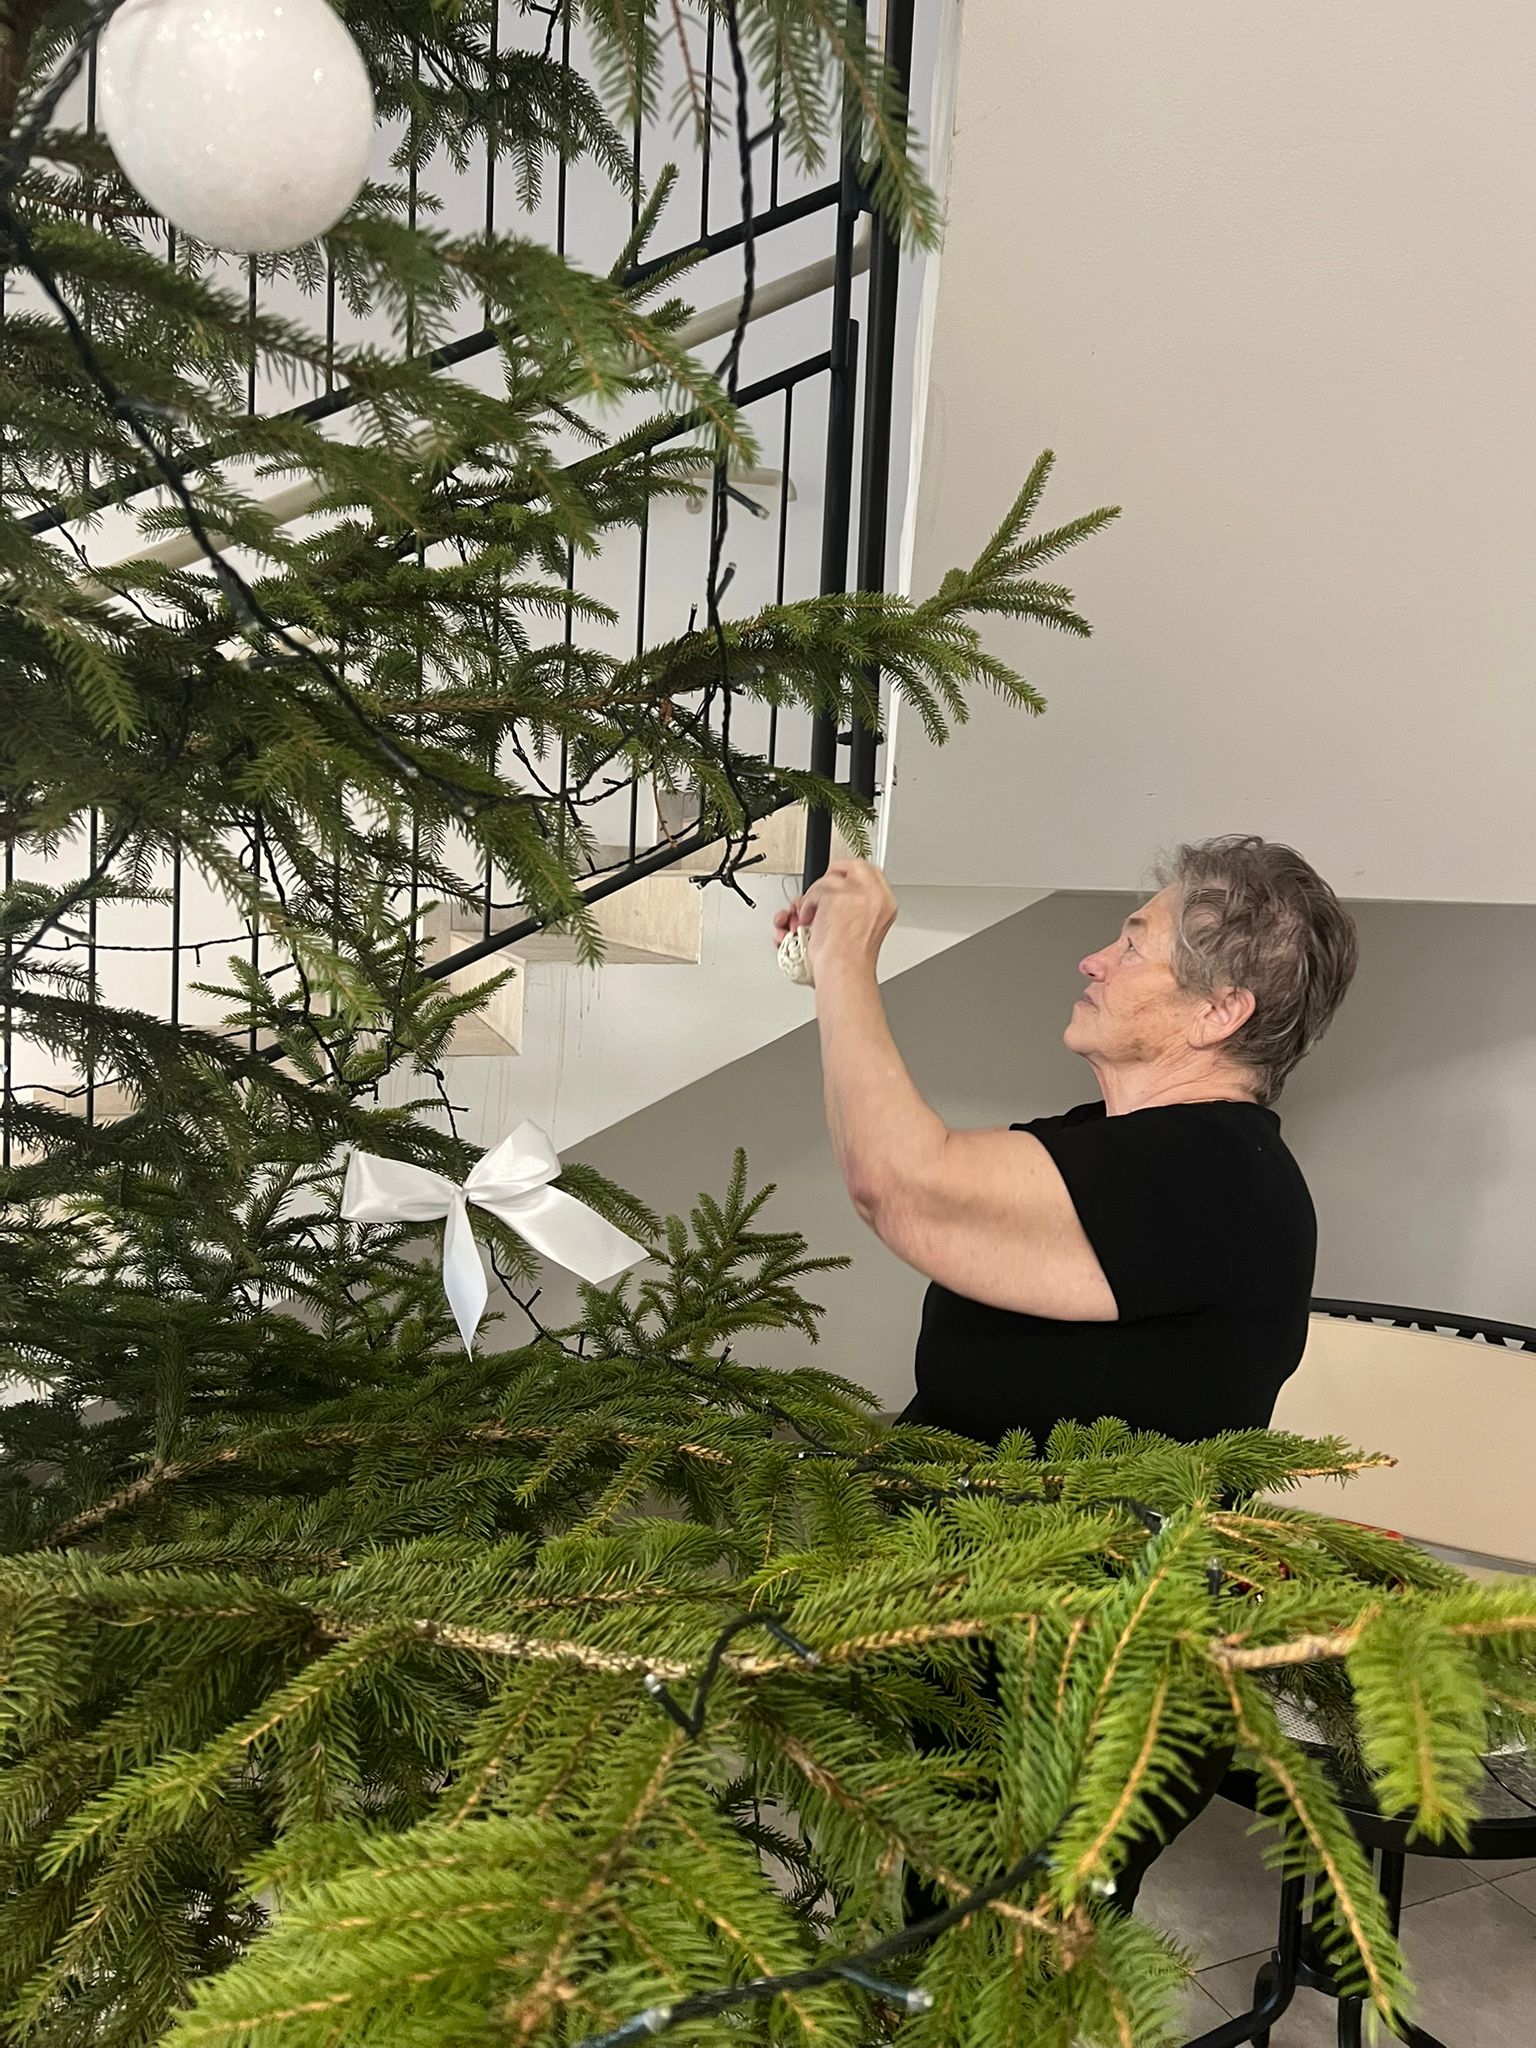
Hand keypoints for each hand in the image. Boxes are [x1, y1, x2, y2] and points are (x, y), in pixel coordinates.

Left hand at [774, 861, 897, 975]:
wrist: (844, 971)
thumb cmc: (850, 960)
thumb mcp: (866, 927)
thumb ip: (859, 906)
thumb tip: (842, 897)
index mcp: (886, 903)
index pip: (870, 873)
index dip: (851, 875)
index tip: (839, 881)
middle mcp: (876, 894)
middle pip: (854, 866)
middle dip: (833, 877)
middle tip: (822, 892)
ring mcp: (858, 892)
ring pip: (829, 879)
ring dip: (814, 898)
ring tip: (813, 917)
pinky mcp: (838, 895)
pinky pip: (815, 890)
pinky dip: (807, 906)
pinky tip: (809, 920)